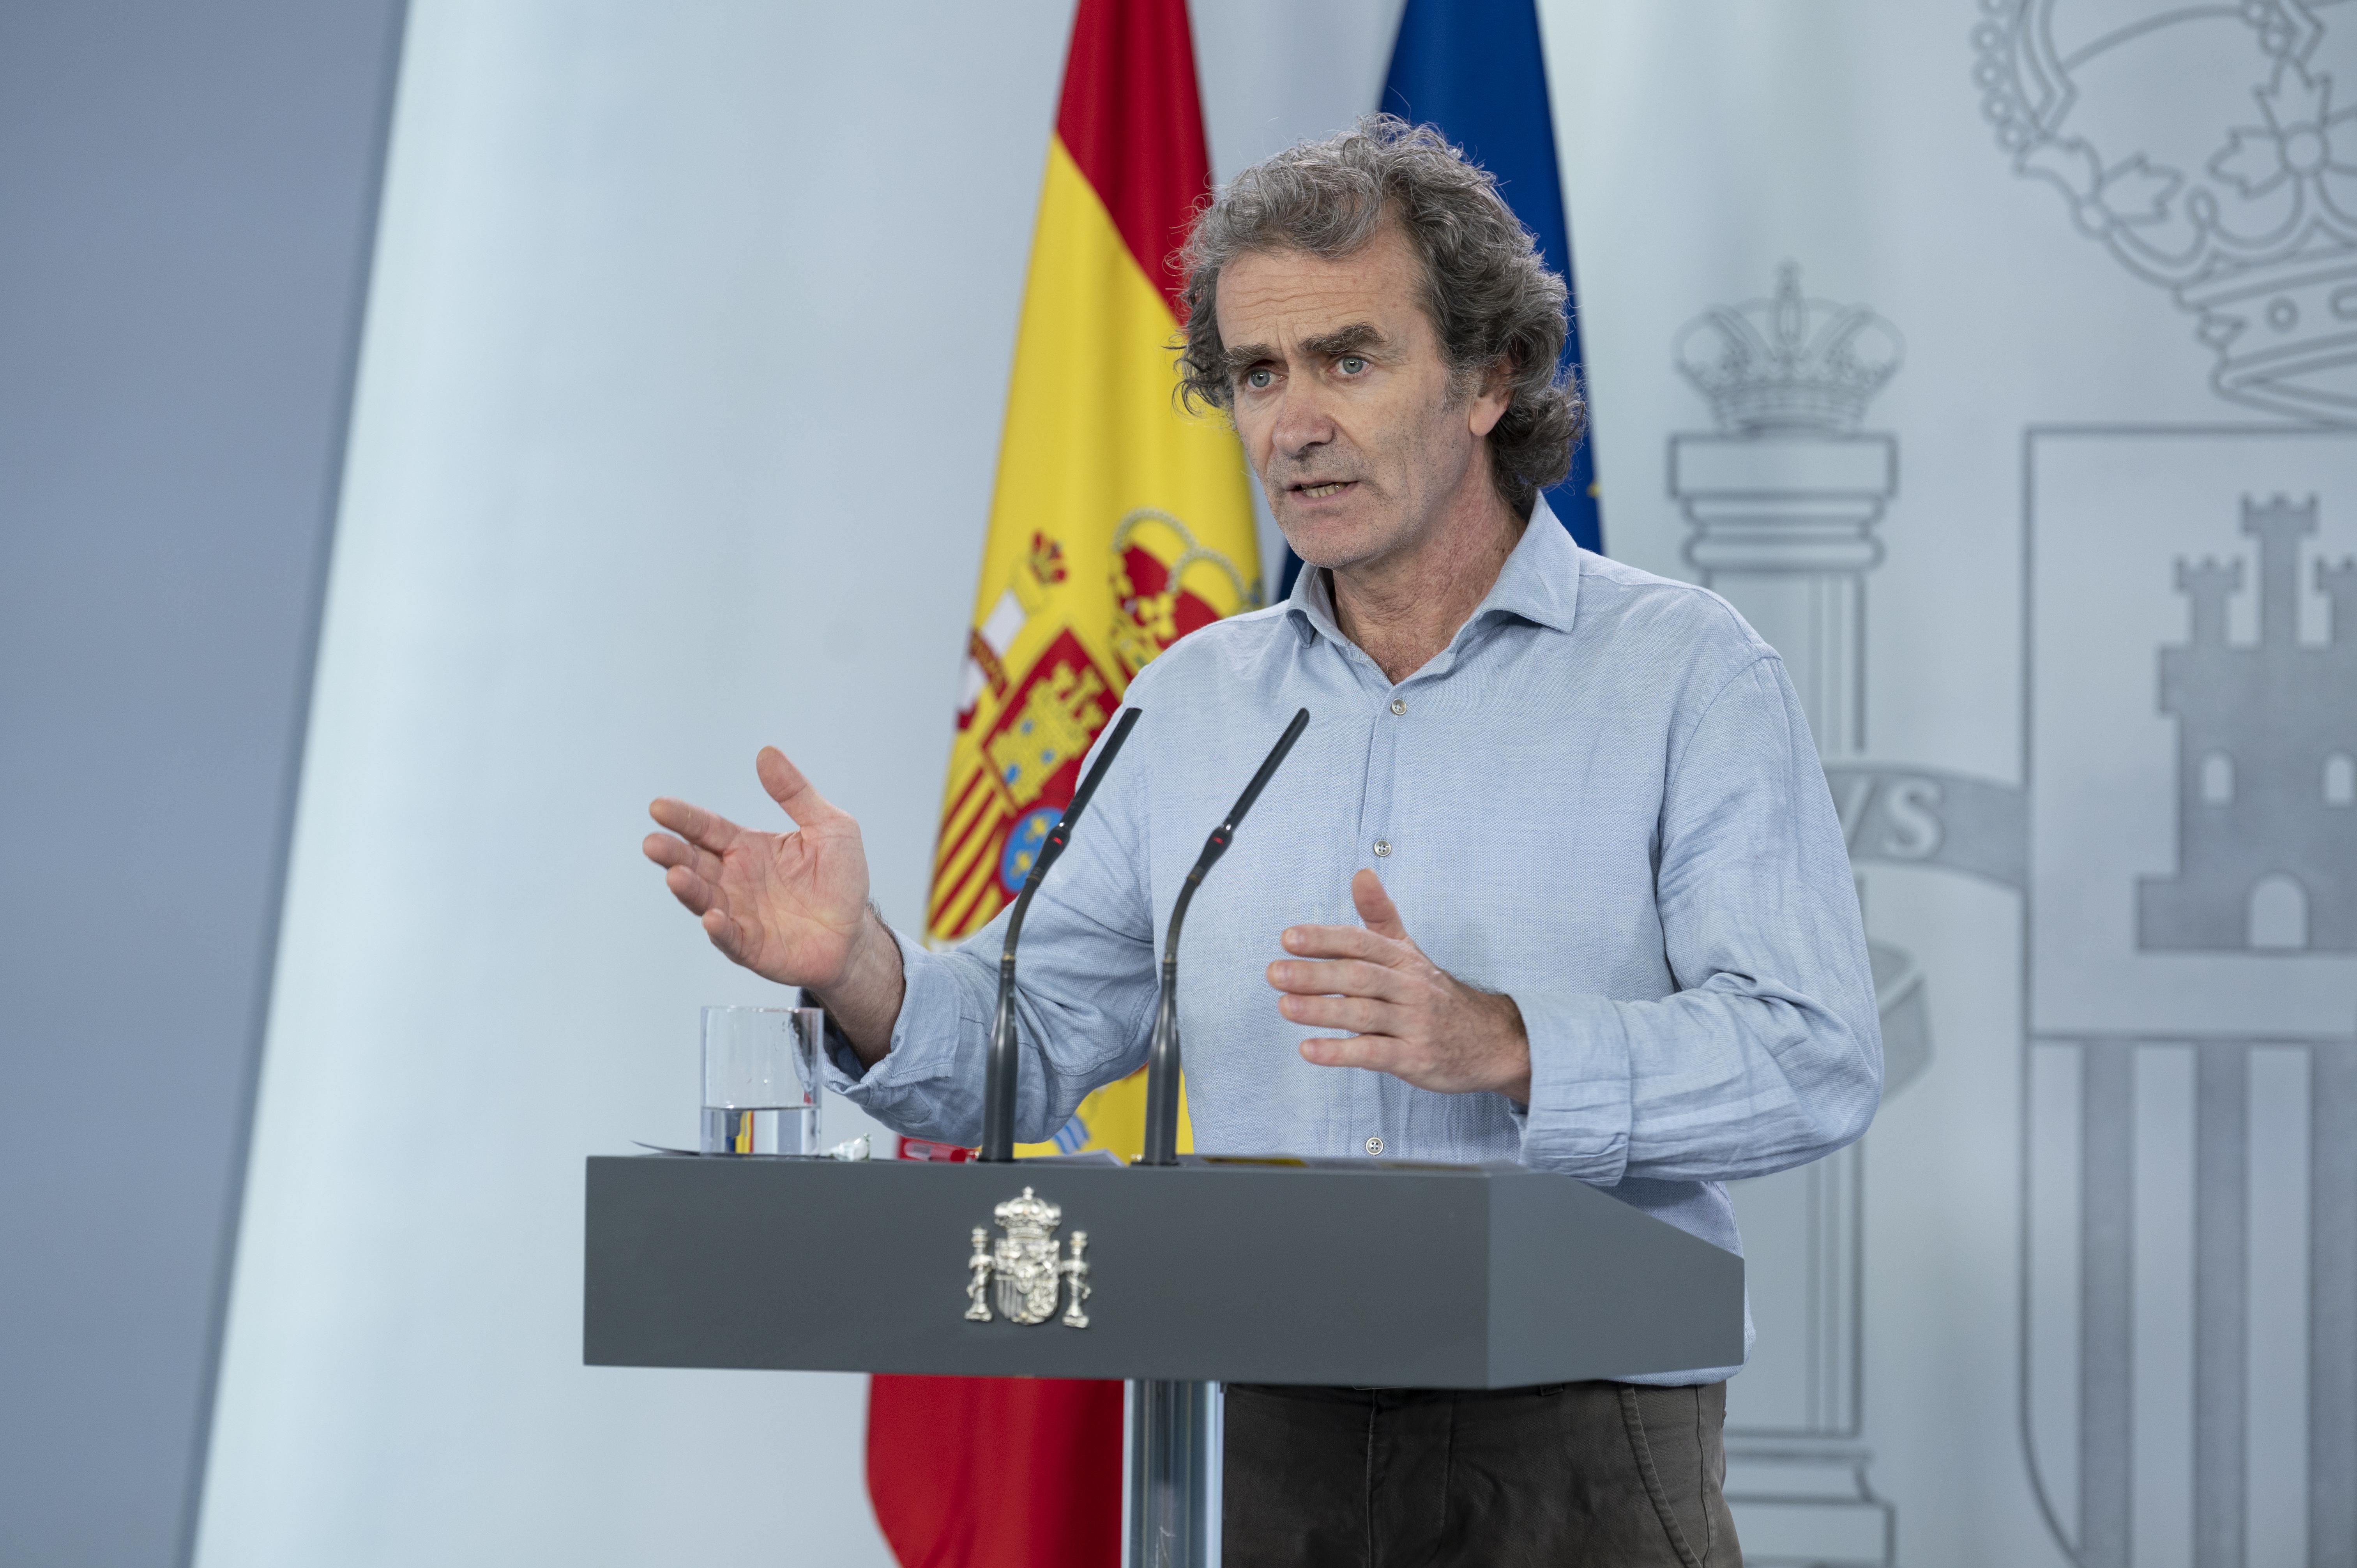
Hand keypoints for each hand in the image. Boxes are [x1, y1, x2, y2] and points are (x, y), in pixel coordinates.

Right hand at [643, 748, 902, 1057]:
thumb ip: (796, 793)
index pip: (708, 828)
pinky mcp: (751, 947)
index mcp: (747, 848)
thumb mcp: (829, 827)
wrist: (855, 932)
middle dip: (672, 852)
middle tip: (652, 842)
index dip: (684, 818)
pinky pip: (731, 938)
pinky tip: (712, 918)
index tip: (658, 807)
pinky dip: (719, 929)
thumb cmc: (840, 879)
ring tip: (675, 876)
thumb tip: (767, 753)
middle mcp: (734, 880)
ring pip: (704, 899)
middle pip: (694, 862)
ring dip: (688, 889)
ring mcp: (739, 914)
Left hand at [1267, 869, 1530, 1100]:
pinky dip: (1341, 1052)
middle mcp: (1409, 988)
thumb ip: (1380, 915)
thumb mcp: (1410, 951)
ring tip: (1284, 1006)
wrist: (1493, 1039)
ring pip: (1365, 1013)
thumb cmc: (1436, 994)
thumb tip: (1361, 874)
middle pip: (1360, 976)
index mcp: (1404, 959)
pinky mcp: (1415, 1058)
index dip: (1325, 939)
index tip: (1289, 938)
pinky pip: (1375, 1054)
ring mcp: (1414, 1024)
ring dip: (1322, 1010)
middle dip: (1316, 973)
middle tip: (1275, 972)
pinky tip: (1309, 1050)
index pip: (1362, 942)